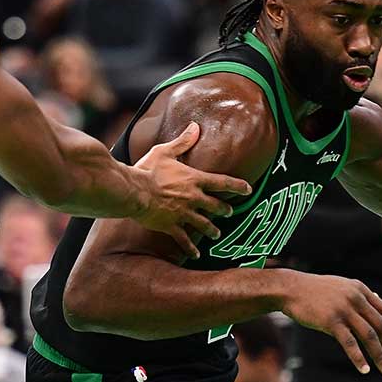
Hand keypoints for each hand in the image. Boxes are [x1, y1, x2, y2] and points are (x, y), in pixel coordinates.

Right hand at [132, 122, 252, 258]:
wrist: (133, 191)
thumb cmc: (148, 169)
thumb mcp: (165, 151)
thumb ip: (182, 142)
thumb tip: (195, 127)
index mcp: (194, 179)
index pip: (222, 182)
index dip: (237, 186)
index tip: (248, 190)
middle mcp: (193, 198)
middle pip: (216, 206)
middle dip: (224, 210)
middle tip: (229, 212)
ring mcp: (183, 213)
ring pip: (204, 224)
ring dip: (212, 229)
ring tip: (216, 233)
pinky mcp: (171, 226)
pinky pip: (184, 239)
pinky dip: (190, 248)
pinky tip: (195, 254)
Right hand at [281, 273, 381, 374]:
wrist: (290, 289)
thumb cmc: (315, 290)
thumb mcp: (341, 286)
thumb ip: (359, 293)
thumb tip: (378, 298)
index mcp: (359, 289)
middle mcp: (355, 298)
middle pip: (380, 325)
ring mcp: (343, 309)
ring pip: (369, 336)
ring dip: (380, 355)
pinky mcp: (331, 321)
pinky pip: (350, 343)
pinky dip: (359, 358)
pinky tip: (364, 369)